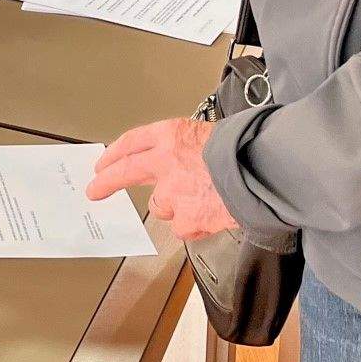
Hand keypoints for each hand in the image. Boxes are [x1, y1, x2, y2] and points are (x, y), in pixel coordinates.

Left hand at [87, 118, 239, 241]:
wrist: (266, 174)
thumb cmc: (247, 151)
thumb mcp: (213, 134)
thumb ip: (189, 148)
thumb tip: (183, 161)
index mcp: (172, 135)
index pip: (133, 141)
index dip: (115, 153)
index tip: (103, 163)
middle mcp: (165, 162)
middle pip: (126, 171)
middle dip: (106, 181)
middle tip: (94, 189)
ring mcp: (173, 193)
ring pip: (161, 206)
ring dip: (175, 206)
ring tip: (202, 199)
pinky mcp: (186, 220)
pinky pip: (184, 226)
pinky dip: (195, 224)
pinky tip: (212, 214)